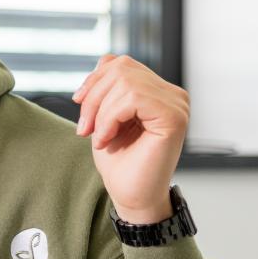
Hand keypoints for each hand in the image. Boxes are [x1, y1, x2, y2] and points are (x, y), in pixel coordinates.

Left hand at [72, 54, 188, 222]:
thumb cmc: (120, 163)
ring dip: (101, 111)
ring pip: (125, 81)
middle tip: (85, 129)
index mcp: (158, 91)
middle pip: (121, 68)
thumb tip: (104, 61)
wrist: (131, 197)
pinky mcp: (174, 117)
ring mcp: (177, 104)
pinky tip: (107, 139)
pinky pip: (133, 98)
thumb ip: (109, 86)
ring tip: (99, 137)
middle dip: (93, 96)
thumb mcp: (106, 115)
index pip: (121, 63)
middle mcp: (173, 94)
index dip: (93, 81)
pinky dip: (110, 118)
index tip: (80, 109)